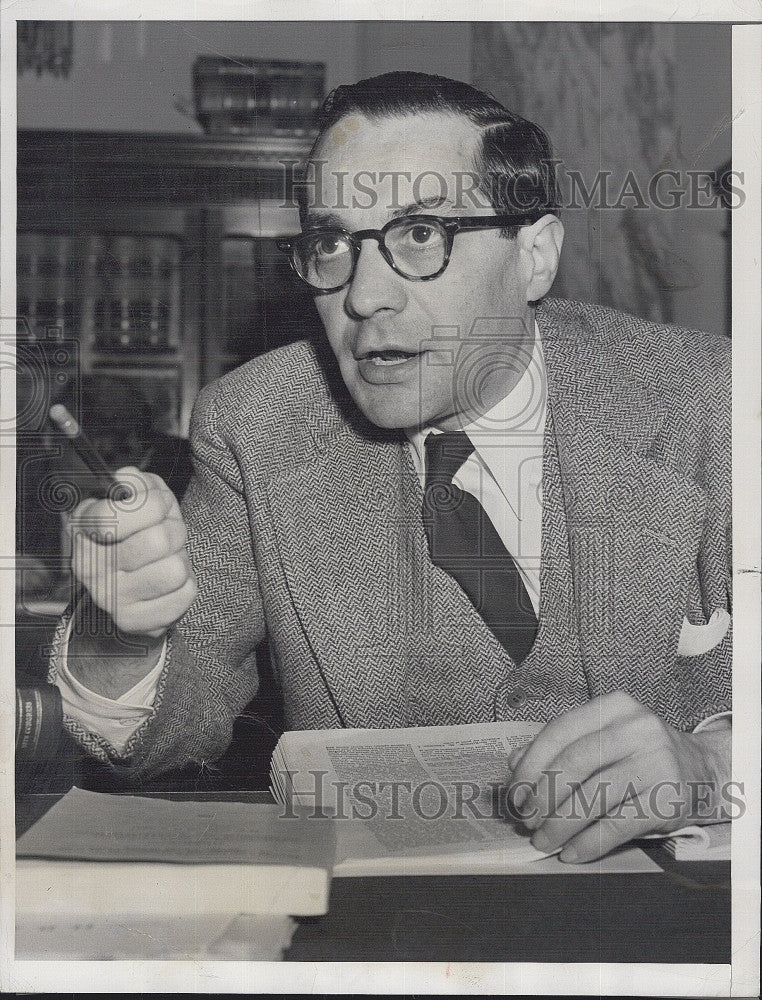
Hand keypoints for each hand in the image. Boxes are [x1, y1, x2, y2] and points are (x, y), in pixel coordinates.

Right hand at [65, 468, 197, 639]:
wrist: (136, 581)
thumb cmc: (140, 531)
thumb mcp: (136, 496)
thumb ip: (134, 482)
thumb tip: (130, 483)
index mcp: (84, 529)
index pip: (120, 512)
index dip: (152, 504)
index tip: (156, 507)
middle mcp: (89, 566)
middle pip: (158, 541)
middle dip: (174, 532)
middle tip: (166, 536)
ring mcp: (109, 598)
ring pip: (174, 570)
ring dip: (180, 560)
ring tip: (165, 560)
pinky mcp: (133, 622)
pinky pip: (184, 595)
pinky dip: (186, 586)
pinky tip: (166, 584)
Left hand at [506, 691, 730, 862]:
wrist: (702, 772)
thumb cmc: (639, 755)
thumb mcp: (604, 738)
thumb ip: (561, 745)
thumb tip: (514, 763)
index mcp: (614, 707)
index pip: (560, 731)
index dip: (531, 764)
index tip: (515, 792)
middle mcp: (637, 729)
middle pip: (574, 763)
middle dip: (542, 796)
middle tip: (527, 820)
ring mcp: (656, 763)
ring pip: (593, 797)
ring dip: (560, 825)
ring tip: (543, 841)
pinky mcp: (668, 800)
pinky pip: (617, 826)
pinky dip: (588, 843)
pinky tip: (571, 852)